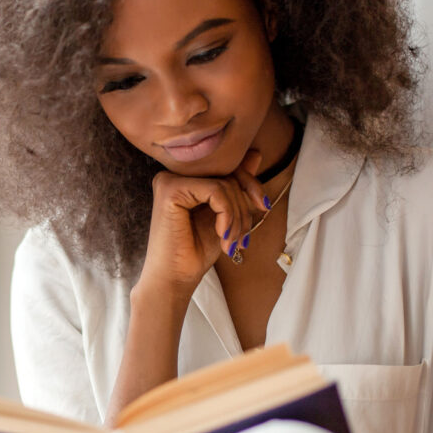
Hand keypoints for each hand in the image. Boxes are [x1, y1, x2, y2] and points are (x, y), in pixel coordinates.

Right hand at [135, 149, 266, 298]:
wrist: (174, 279)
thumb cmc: (195, 252)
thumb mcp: (225, 215)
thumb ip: (236, 186)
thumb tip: (255, 153)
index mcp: (185, 179)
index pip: (227, 168)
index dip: (251, 185)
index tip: (263, 208)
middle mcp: (174, 175)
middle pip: (228, 174)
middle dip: (245, 207)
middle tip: (243, 238)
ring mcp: (169, 180)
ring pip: (224, 184)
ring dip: (238, 218)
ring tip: (232, 243)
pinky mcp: (170, 189)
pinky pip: (215, 191)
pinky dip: (228, 215)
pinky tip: (222, 235)